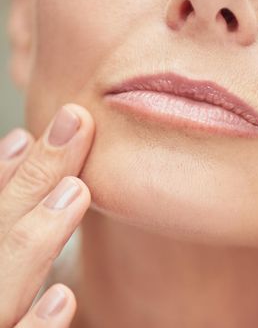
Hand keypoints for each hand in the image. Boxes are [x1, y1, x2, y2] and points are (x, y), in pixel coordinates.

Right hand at [0, 104, 94, 326]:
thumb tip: (26, 156)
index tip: (44, 131)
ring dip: (32, 239)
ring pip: (1, 291)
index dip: (6, 176)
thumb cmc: (7, 308)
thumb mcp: (8, 268)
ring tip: (74, 191)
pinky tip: (65, 299)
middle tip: (74, 126)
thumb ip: (9, 218)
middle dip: (30, 181)